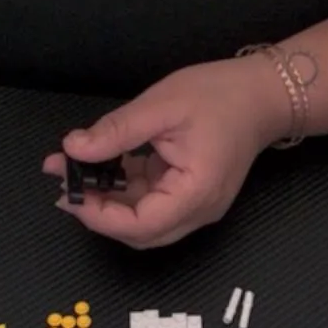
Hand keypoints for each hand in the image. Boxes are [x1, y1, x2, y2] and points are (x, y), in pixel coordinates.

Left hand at [42, 55, 287, 248]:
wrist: (263, 95)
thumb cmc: (221, 96)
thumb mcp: (161, 106)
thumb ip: (116, 132)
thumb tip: (72, 149)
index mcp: (195, 194)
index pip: (140, 226)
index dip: (99, 216)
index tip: (68, 192)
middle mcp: (198, 212)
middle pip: (139, 233)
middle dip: (98, 212)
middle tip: (64, 184)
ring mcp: (195, 207)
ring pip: (143, 222)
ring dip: (109, 202)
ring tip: (76, 174)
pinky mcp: (190, 197)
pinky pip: (152, 204)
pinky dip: (124, 191)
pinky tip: (104, 167)